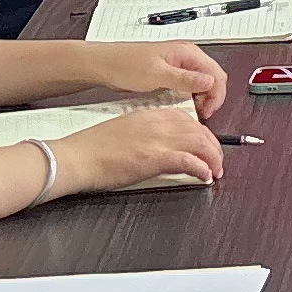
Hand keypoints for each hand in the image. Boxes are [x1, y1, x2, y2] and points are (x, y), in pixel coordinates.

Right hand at [57, 103, 224, 194]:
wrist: (75, 157)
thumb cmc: (91, 149)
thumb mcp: (124, 131)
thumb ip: (146, 134)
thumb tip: (162, 146)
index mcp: (148, 115)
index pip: (187, 119)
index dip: (202, 133)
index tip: (206, 145)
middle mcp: (156, 124)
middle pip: (198, 130)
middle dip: (213, 147)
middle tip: (216, 162)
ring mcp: (156, 140)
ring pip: (199, 143)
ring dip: (212, 159)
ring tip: (214, 171)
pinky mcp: (153, 158)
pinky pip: (188, 161)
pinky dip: (201, 168)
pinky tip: (204, 176)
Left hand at [88, 41, 230, 116]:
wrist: (105, 65)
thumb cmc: (125, 64)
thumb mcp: (157, 74)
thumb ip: (185, 79)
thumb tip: (208, 82)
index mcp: (187, 52)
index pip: (216, 73)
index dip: (216, 94)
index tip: (208, 110)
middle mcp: (186, 56)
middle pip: (212, 78)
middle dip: (211, 97)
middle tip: (202, 113)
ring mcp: (179, 65)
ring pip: (203, 82)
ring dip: (202, 97)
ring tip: (194, 111)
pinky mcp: (171, 73)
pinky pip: (190, 85)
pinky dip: (191, 96)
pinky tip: (184, 106)